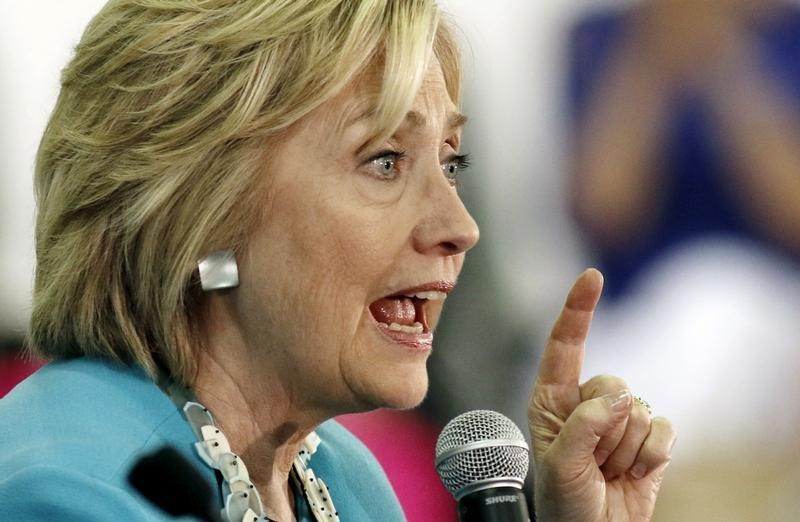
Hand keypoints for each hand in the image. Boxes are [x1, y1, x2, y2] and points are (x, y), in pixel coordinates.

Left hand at [528, 269, 675, 520]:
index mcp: (552, 399)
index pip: (565, 346)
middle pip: (613, 382)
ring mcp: (619, 419)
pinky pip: (663, 428)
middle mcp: (586, 401)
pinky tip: (632, 473)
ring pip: (638, 409)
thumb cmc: (564, 502)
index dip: (579, 309)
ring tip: (605, 471)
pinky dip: (651, 456)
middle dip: (606, 427)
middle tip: (591, 461)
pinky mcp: (649, 437)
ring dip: (624, 449)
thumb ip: (583, 425)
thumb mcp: (559, 464)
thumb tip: (619, 395)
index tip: (592, 276)